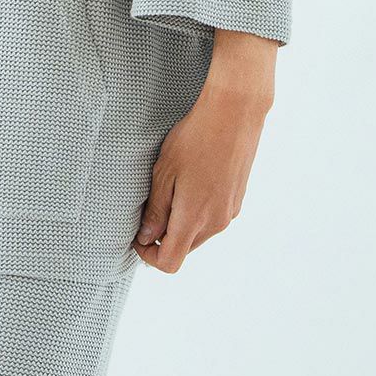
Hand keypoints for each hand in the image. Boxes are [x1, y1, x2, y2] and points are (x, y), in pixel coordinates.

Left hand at [132, 83, 269, 272]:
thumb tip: (147, 237)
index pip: (170, 262)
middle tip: (149, 209)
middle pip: (184, 249)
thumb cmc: (195, 138)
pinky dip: (198, 212)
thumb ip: (156, 210)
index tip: (138, 237)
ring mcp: (230, 211)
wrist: (235, 113)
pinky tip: (191, 182)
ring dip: (181, 224)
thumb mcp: (164, 172)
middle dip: (163, 238)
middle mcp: (216, 222)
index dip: (148, 256)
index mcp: (194, 218)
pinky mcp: (237, 199)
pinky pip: (213, 218)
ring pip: (199, 234)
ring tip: (170, 189)